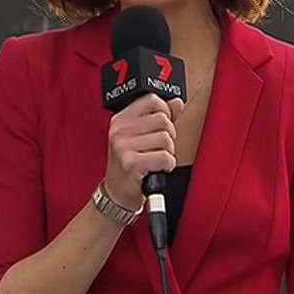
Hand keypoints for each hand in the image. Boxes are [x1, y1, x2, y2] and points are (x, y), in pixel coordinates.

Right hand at [105, 94, 184, 209]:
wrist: (117, 194)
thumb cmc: (129, 165)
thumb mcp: (140, 136)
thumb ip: (159, 116)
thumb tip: (177, 102)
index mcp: (121, 120)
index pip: (151, 100)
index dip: (165, 111)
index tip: (162, 124)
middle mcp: (120, 131)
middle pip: (163, 119)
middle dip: (168, 135)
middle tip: (158, 147)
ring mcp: (124, 147)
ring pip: (166, 138)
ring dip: (168, 152)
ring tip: (155, 158)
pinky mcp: (132, 164)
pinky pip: (165, 157)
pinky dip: (167, 165)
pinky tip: (157, 168)